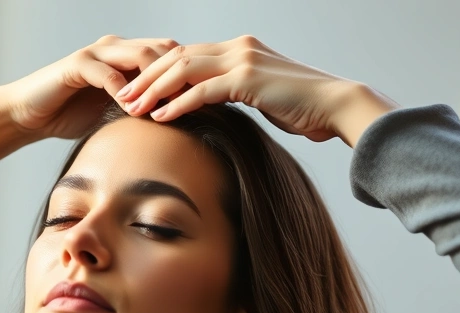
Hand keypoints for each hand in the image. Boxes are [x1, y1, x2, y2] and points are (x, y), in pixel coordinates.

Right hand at [0, 35, 181, 140]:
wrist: (31, 114)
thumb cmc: (74, 115)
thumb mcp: (118, 113)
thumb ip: (145, 110)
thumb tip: (183, 127)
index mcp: (129, 55)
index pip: (171, 55)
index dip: (190, 75)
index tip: (210, 101)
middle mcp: (116, 47)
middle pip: (163, 50)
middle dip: (181, 76)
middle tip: (197, 104)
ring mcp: (96, 52)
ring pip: (140, 56)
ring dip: (157, 83)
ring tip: (168, 108)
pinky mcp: (76, 64)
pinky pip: (107, 73)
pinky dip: (123, 91)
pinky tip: (133, 112)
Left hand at [114, 35, 399, 145]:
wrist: (337, 106)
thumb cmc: (305, 108)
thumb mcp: (264, 97)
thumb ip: (238, 95)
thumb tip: (217, 108)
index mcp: (239, 49)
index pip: (188, 55)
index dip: (159, 72)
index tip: (137, 90)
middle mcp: (238, 48)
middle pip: (178, 57)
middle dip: (147, 78)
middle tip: (122, 97)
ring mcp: (243, 60)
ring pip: (183, 69)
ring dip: (154, 89)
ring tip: (131, 108)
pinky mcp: (248, 79)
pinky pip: (202, 90)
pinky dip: (177, 103)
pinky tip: (160, 117)